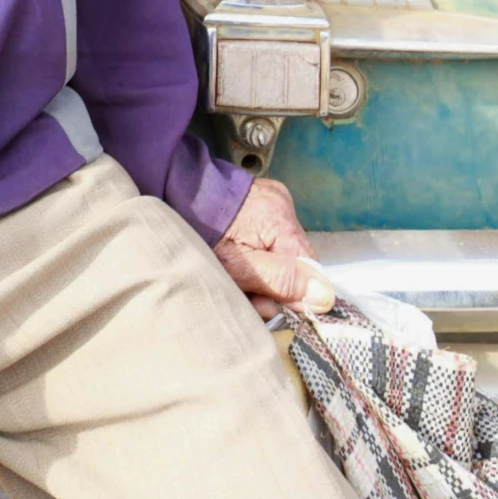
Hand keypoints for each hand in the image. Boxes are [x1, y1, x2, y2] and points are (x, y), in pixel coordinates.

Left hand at [214, 177, 334, 318]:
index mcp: (281, 221)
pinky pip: (272, 235)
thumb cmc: (202, 236)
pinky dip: (260, 250)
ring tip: (237, 274)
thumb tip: (325, 297)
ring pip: (283, 250)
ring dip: (266, 270)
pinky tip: (239, 254)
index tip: (267, 304)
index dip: (293, 294)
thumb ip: (280, 281)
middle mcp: (284, 205)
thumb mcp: (237, 268)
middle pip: (296, 261)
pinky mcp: (262, 198)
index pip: (310, 270)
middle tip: (245, 293)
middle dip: (274, 284)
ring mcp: (274, 199)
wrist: (172, 194)